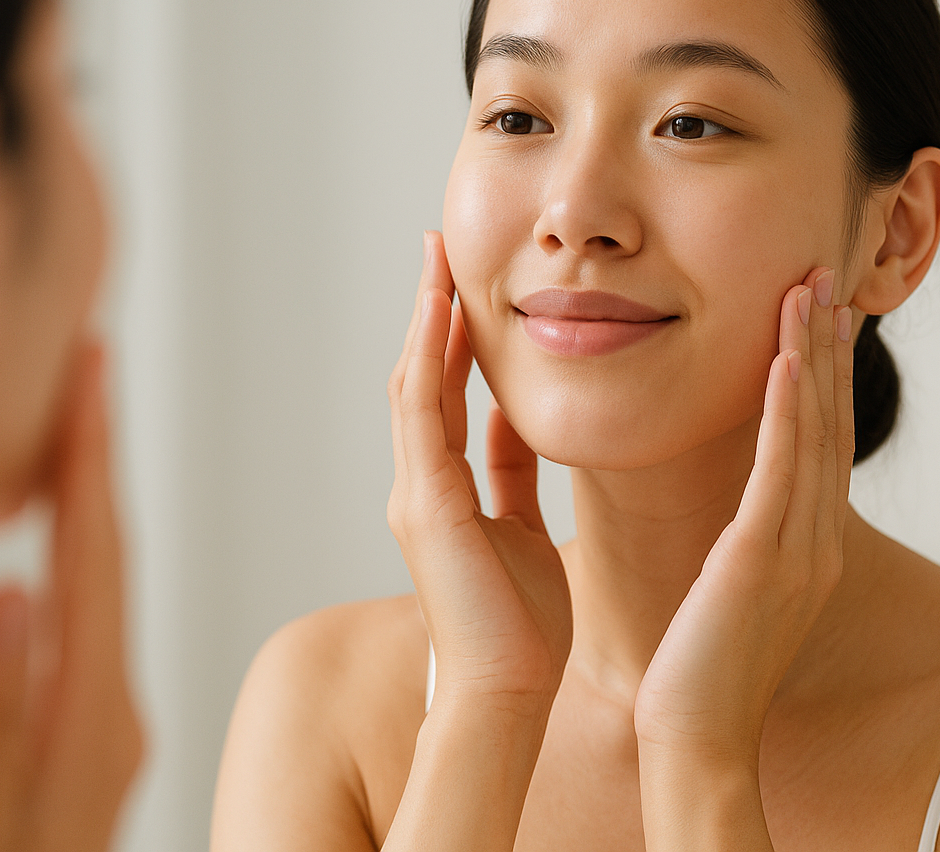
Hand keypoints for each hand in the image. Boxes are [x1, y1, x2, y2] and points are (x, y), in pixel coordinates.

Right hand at [0, 344, 143, 851]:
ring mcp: (96, 728)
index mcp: (91, 714)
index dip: (87, 458)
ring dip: (90, 504)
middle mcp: (107, 710)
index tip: (95, 363)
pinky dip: (77, 571)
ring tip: (80, 427)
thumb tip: (19, 591)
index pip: (93, 558)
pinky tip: (64, 550)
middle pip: (105, 559)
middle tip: (92, 364)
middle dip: (93, 459)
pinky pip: (86, 634)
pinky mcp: (79, 748)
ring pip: (100, 591)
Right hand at [387, 231, 571, 706]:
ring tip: (435, 260)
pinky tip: (439, 310)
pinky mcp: (425, 502)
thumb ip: (512, 475)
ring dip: (424, 320)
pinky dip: (428, 357)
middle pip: (422, 377)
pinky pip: (423, 412)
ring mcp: (415, 492)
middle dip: (431, 313)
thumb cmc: (525, 625)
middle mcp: (421, 484)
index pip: (445, 396)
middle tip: (439, 249)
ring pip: (415, 383)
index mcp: (446, 492)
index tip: (465, 286)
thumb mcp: (522, 527)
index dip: (452, 339)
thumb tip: (517, 425)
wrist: (510, 688)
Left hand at [634, 267, 854, 764]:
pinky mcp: (762, 561)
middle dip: (828, 346)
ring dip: (812, 357)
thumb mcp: (735, 590)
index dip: (825, 373)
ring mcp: (798, 551)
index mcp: (809, 546)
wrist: (696, 739)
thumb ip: (748, 541)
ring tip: (807, 290)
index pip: (821, 441)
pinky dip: (789, 411)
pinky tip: (786, 359)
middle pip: (830, 424)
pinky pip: (781, 471)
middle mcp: (817, 541)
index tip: (819, 314)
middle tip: (825, 276)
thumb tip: (740, 508)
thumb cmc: (703, 668)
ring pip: (813, 433)